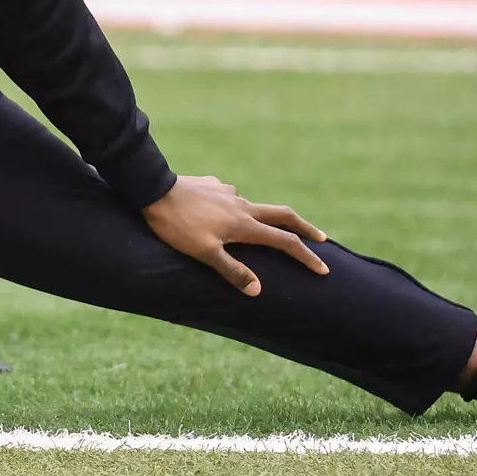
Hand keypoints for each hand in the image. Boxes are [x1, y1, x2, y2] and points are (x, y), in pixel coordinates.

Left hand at [143, 175, 328, 295]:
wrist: (153, 190)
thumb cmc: (178, 226)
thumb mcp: (204, 253)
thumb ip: (232, 271)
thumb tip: (258, 290)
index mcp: (244, 224)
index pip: (285, 242)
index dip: (306, 256)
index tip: (323, 268)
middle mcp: (242, 205)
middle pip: (283, 214)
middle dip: (304, 227)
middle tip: (321, 238)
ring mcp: (228, 192)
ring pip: (256, 206)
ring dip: (267, 218)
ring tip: (264, 231)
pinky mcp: (214, 185)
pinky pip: (231, 198)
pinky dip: (237, 209)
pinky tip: (223, 214)